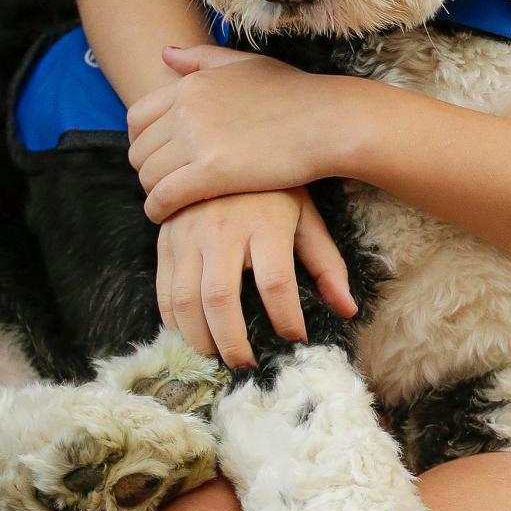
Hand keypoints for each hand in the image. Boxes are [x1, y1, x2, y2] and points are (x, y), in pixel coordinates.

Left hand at [126, 43, 354, 221]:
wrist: (328, 121)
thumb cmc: (296, 93)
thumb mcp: (247, 64)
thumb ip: (201, 59)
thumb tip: (164, 54)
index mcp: (191, 84)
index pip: (137, 117)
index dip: (143, 142)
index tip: (159, 157)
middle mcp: (186, 109)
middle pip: (140, 149)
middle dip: (148, 169)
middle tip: (166, 184)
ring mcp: (197, 140)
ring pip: (148, 176)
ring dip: (154, 192)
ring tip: (171, 202)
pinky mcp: (211, 173)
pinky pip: (164, 197)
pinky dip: (158, 210)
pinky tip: (168, 217)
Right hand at [156, 188, 357, 363]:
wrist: (223, 144)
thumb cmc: (273, 188)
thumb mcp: (305, 216)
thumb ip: (326, 264)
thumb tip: (348, 310)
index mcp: (265, 223)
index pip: (276, 283)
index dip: (287, 319)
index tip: (296, 340)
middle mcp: (223, 229)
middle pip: (221, 298)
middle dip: (232, 342)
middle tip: (245, 365)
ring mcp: (188, 233)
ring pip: (184, 299)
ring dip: (197, 338)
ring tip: (215, 359)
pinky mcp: (165, 237)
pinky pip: (163, 288)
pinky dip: (172, 320)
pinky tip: (188, 336)